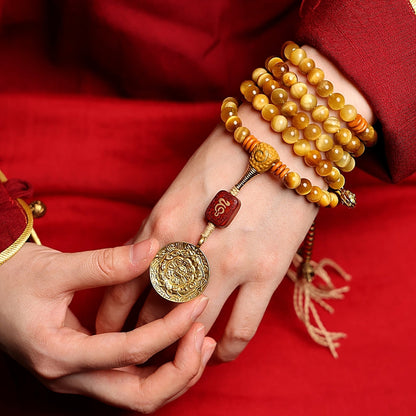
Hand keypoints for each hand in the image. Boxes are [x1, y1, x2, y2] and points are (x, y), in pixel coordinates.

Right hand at [0, 241, 215, 412]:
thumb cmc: (13, 279)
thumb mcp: (57, 268)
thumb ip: (107, 263)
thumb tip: (155, 250)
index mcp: (59, 355)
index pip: (129, 352)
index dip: (170, 328)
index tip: (197, 303)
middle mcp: (71, 378)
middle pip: (138, 397)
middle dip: (180, 369)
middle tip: (204, 333)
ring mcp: (79, 378)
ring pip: (138, 396)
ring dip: (175, 373)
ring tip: (201, 339)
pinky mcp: (87, 369)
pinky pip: (132, 382)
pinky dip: (161, 368)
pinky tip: (179, 343)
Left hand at [96, 103, 318, 361]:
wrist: (283, 136)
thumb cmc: (228, 153)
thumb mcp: (181, 186)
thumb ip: (162, 227)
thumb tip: (147, 260)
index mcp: (162, 222)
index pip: (122, 285)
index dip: (112, 316)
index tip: (110, 331)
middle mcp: (190, 248)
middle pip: (152, 312)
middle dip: (138, 339)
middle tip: (135, 354)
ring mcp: (230, 263)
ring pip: (192, 327)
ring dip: (179, 349)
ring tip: (173, 358)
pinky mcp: (267, 270)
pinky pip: (242, 328)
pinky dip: (226, 349)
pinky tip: (218, 353)